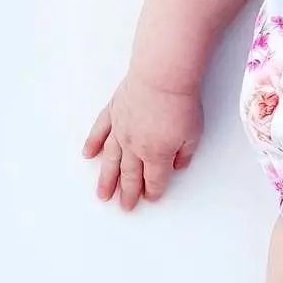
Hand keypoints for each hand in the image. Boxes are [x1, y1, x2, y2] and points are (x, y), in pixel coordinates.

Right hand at [83, 76, 203, 209]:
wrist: (162, 76)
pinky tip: (88, 154)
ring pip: (110, 160)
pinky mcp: (113, 111)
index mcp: (156, 154)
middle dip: (128, 193)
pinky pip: (100, 131)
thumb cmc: (180, 103)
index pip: (154, 179)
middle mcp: (134, 146)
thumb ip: (185, 153)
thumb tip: (177, 167)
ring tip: (102, 194)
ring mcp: (120, 129)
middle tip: (124, 207)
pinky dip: (92, 143)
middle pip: (130, 175)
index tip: (150, 198)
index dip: (153, 191)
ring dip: (106, 178)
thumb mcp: (193, 133)